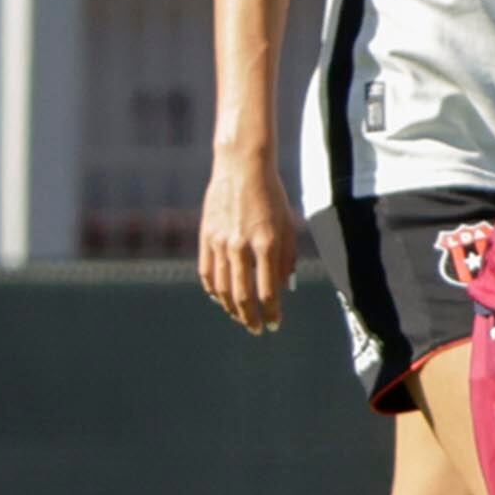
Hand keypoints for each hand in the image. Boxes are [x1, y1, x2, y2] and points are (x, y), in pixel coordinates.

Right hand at [196, 151, 301, 334]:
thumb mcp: (288, 225)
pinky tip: (220, 298)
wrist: (242, 166)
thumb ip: (287, 258)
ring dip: (231, 308)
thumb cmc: (271, 195)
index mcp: (267, 242)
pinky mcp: (206, 236)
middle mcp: (241, 245)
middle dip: (250, 318)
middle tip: (256, 328)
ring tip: (240, 316)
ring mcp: (220, 241)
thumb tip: (285, 289)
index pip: (268, 291)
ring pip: (222, 289)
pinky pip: (207, 272)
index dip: (272, 313)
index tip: (274, 324)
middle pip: (242, 296)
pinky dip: (213, 290)